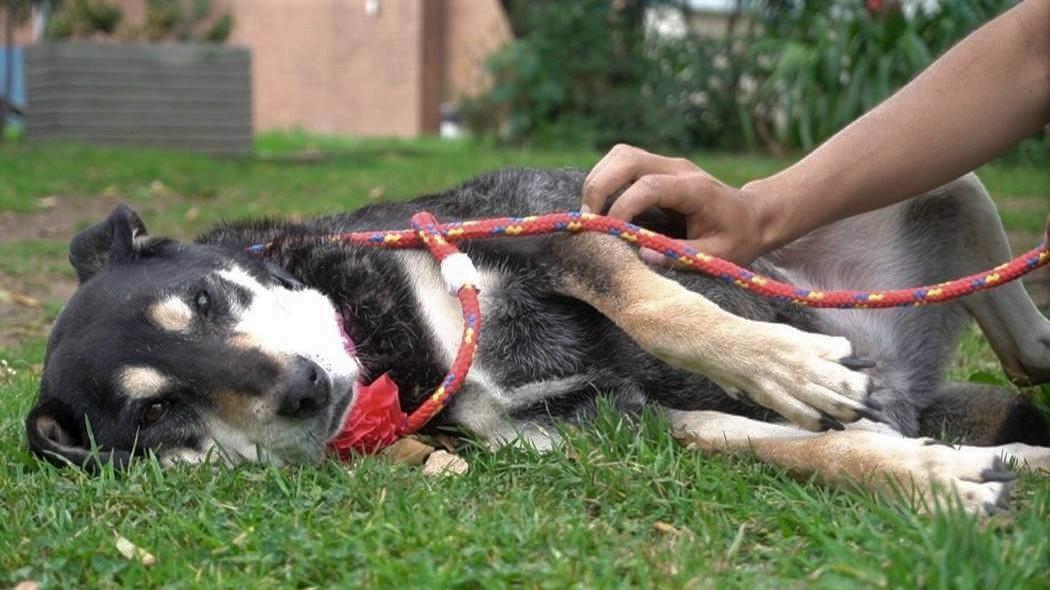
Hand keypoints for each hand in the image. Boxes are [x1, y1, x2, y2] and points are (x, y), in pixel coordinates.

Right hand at [581, 144, 770, 265]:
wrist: (754, 215)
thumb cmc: (738, 238)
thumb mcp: (718, 256)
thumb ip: (682, 255)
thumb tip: (642, 256)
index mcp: (694, 189)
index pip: (649, 186)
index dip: (623, 207)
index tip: (609, 233)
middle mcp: (677, 168)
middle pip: (626, 158)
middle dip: (599, 188)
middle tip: (589, 221)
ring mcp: (666, 164)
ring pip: (619, 156)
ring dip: (598, 181)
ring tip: (593, 215)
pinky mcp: (657, 168)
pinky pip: (622, 164)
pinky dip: (605, 181)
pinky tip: (603, 207)